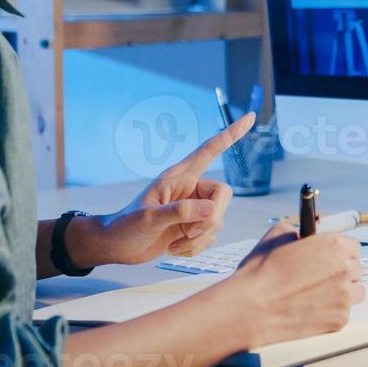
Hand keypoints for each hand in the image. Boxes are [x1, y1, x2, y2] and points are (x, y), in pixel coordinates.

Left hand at [76, 112, 254, 266]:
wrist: (116, 247)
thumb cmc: (126, 225)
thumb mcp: (150, 218)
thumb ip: (181, 212)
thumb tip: (212, 210)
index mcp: (179, 177)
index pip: (210, 150)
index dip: (230, 135)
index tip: (250, 118)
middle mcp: (190, 189)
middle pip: (223, 195)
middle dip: (211, 219)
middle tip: (189, 232)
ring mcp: (193, 209)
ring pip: (218, 221)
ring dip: (197, 238)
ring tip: (172, 243)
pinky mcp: (193, 228)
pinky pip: (210, 237)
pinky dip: (194, 248)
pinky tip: (174, 248)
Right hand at [223, 222, 363, 347]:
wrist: (251, 308)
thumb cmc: (261, 272)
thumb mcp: (277, 236)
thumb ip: (297, 232)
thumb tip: (302, 236)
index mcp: (334, 246)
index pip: (354, 247)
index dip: (340, 253)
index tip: (330, 259)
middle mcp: (345, 269)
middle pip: (356, 270)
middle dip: (342, 273)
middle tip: (321, 278)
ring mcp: (344, 297)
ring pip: (356, 293)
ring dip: (343, 293)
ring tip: (319, 295)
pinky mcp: (339, 320)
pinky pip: (344, 313)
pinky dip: (332, 312)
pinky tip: (312, 310)